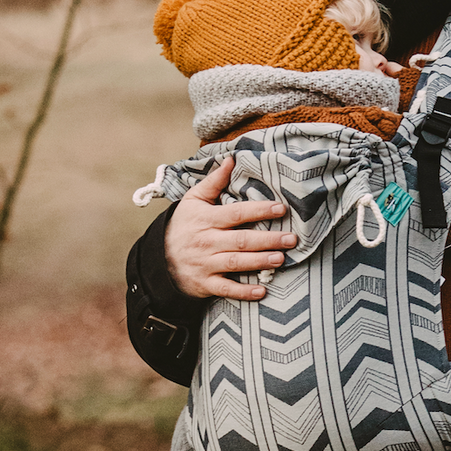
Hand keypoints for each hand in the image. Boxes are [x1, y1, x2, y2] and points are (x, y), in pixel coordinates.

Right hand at [166, 154, 296, 301]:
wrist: (159, 259)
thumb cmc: (182, 225)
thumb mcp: (193, 200)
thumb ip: (214, 181)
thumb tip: (231, 159)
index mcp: (206, 219)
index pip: (236, 213)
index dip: (258, 210)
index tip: (280, 208)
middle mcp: (207, 241)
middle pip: (241, 240)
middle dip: (268, 240)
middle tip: (291, 239)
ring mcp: (206, 264)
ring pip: (236, 263)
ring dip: (260, 262)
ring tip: (281, 259)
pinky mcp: (205, 284)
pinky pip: (226, 289)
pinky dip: (243, 292)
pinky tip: (261, 291)